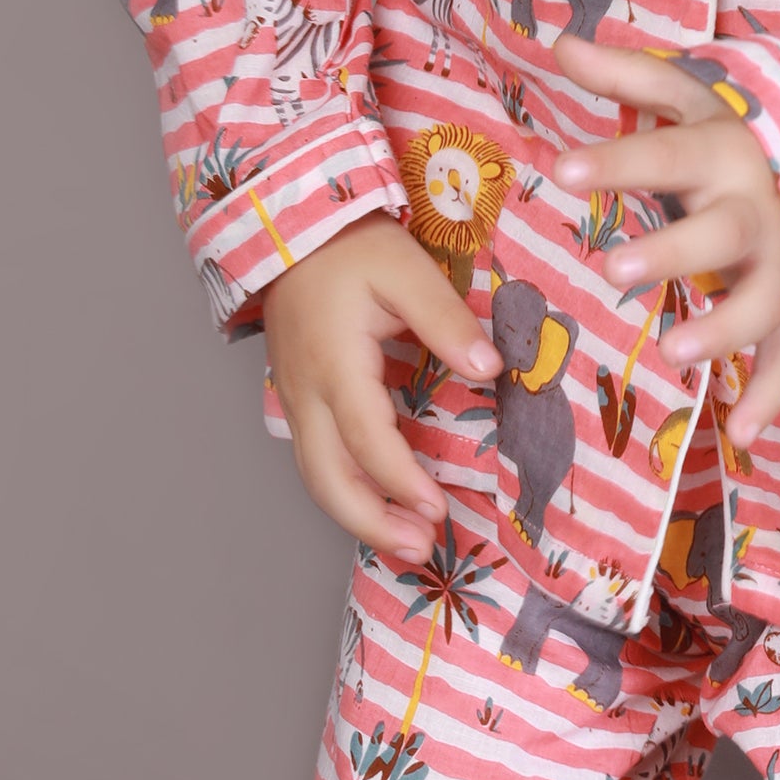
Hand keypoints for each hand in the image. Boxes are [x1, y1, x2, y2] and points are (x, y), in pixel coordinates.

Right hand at [261, 215, 499, 557]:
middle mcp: (305, 392)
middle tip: (419, 550)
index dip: (401, 480)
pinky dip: (347, 491)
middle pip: (326, 479)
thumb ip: (446, 318)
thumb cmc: (350, 246)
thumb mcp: (404, 268)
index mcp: (333, 363)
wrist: (289, 230)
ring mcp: (294, 399)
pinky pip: (318, 459)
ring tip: (408, 543)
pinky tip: (382, 505)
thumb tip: (490, 368)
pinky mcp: (298, 399)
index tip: (437, 508)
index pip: (366, 438)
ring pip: (316, 477)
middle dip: (371, 523)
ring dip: (358, 516)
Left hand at [550, 35, 779, 443]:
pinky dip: (772, 396)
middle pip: (723, 231)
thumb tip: (557, 40)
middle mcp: (757, 208)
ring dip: (725, 329)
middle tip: (615, 268)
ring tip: (674, 353)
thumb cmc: (720, 140)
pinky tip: (742, 435)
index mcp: (722, 149)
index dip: (618, 159)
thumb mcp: (681, 97)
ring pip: (766, 300)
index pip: (666, 149)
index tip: (561, 169)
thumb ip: (623, 73)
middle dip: (674, 250)